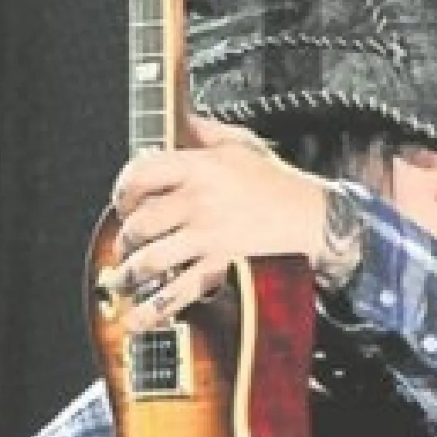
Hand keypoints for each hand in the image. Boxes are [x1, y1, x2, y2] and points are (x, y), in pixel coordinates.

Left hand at [105, 114, 329, 332]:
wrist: (314, 217)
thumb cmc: (278, 182)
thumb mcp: (242, 144)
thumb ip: (205, 130)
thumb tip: (180, 117)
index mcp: (198, 167)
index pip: (139, 175)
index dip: (122, 190)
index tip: (124, 201)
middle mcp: (197, 201)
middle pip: (139, 223)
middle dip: (124, 238)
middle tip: (126, 244)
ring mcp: (207, 236)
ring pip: (149, 259)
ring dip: (129, 273)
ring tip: (122, 279)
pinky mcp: (220, 265)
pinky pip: (179, 291)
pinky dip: (153, 309)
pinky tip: (135, 319)